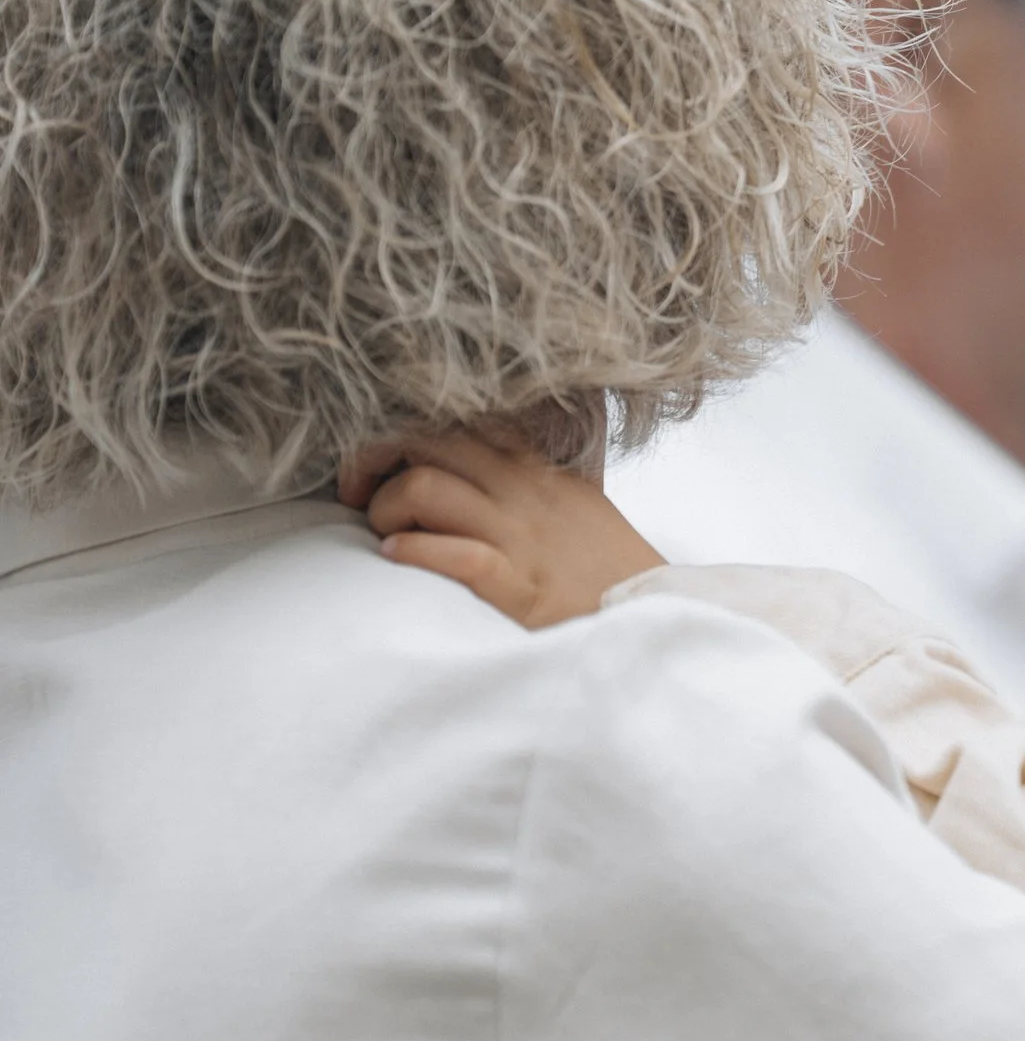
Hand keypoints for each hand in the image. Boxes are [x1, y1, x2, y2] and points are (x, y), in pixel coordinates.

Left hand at [339, 430, 665, 627]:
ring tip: (385, 535)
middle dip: (372, 463)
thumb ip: (532, 477)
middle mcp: (524, 493)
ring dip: (385, 509)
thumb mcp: (576, 505)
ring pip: (426, 488)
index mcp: (536, 469)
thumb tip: (478, 460)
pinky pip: (455, 555)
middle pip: (427, 443)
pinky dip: (413, 551)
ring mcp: (522, 538)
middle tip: (355, 497)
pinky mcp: (520, 587)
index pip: (455, 422)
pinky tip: (397, 558)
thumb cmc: (607, 570)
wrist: (653, 618)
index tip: (381, 465)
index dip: (402, 434)